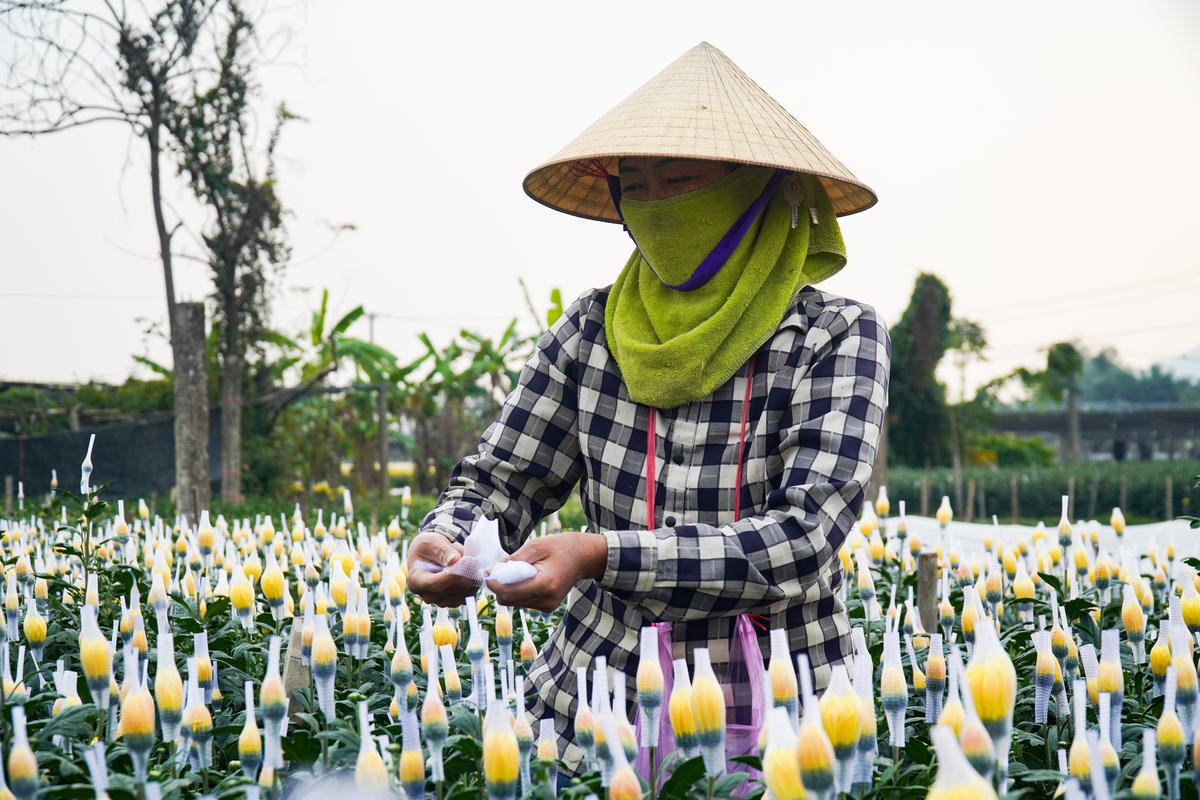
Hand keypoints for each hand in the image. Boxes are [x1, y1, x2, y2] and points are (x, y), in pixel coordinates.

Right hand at [407, 532, 474, 607]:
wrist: (431, 554)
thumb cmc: (428, 547)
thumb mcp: (432, 542)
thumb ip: (443, 550)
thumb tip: (455, 560)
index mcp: (416, 580)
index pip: (435, 583)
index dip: (453, 575)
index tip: (467, 561)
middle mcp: (426, 594)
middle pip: (451, 589)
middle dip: (466, 572)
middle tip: (472, 556)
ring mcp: (440, 600)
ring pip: (463, 592)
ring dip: (470, 575)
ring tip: (464, 559)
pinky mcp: (454, 600)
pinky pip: (469, 593)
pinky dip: (473, 580)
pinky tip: (469, 568)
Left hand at [486, 531, 606, 612]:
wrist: (584, 557)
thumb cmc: (560, 547)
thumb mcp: (536, 546)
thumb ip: (513, 560)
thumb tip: (491, 571)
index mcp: (545, 584)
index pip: (509, 592)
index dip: (494, 582)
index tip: (489, 570)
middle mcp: (547, 599)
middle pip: (508, 600)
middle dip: (499, 585)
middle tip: (503, 567)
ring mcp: (547, 606)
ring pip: (512, 602)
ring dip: (508, 587)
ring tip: (519, 570)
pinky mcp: (546, 607)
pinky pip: (521, 601)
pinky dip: (518, 590)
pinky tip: (527, 577)